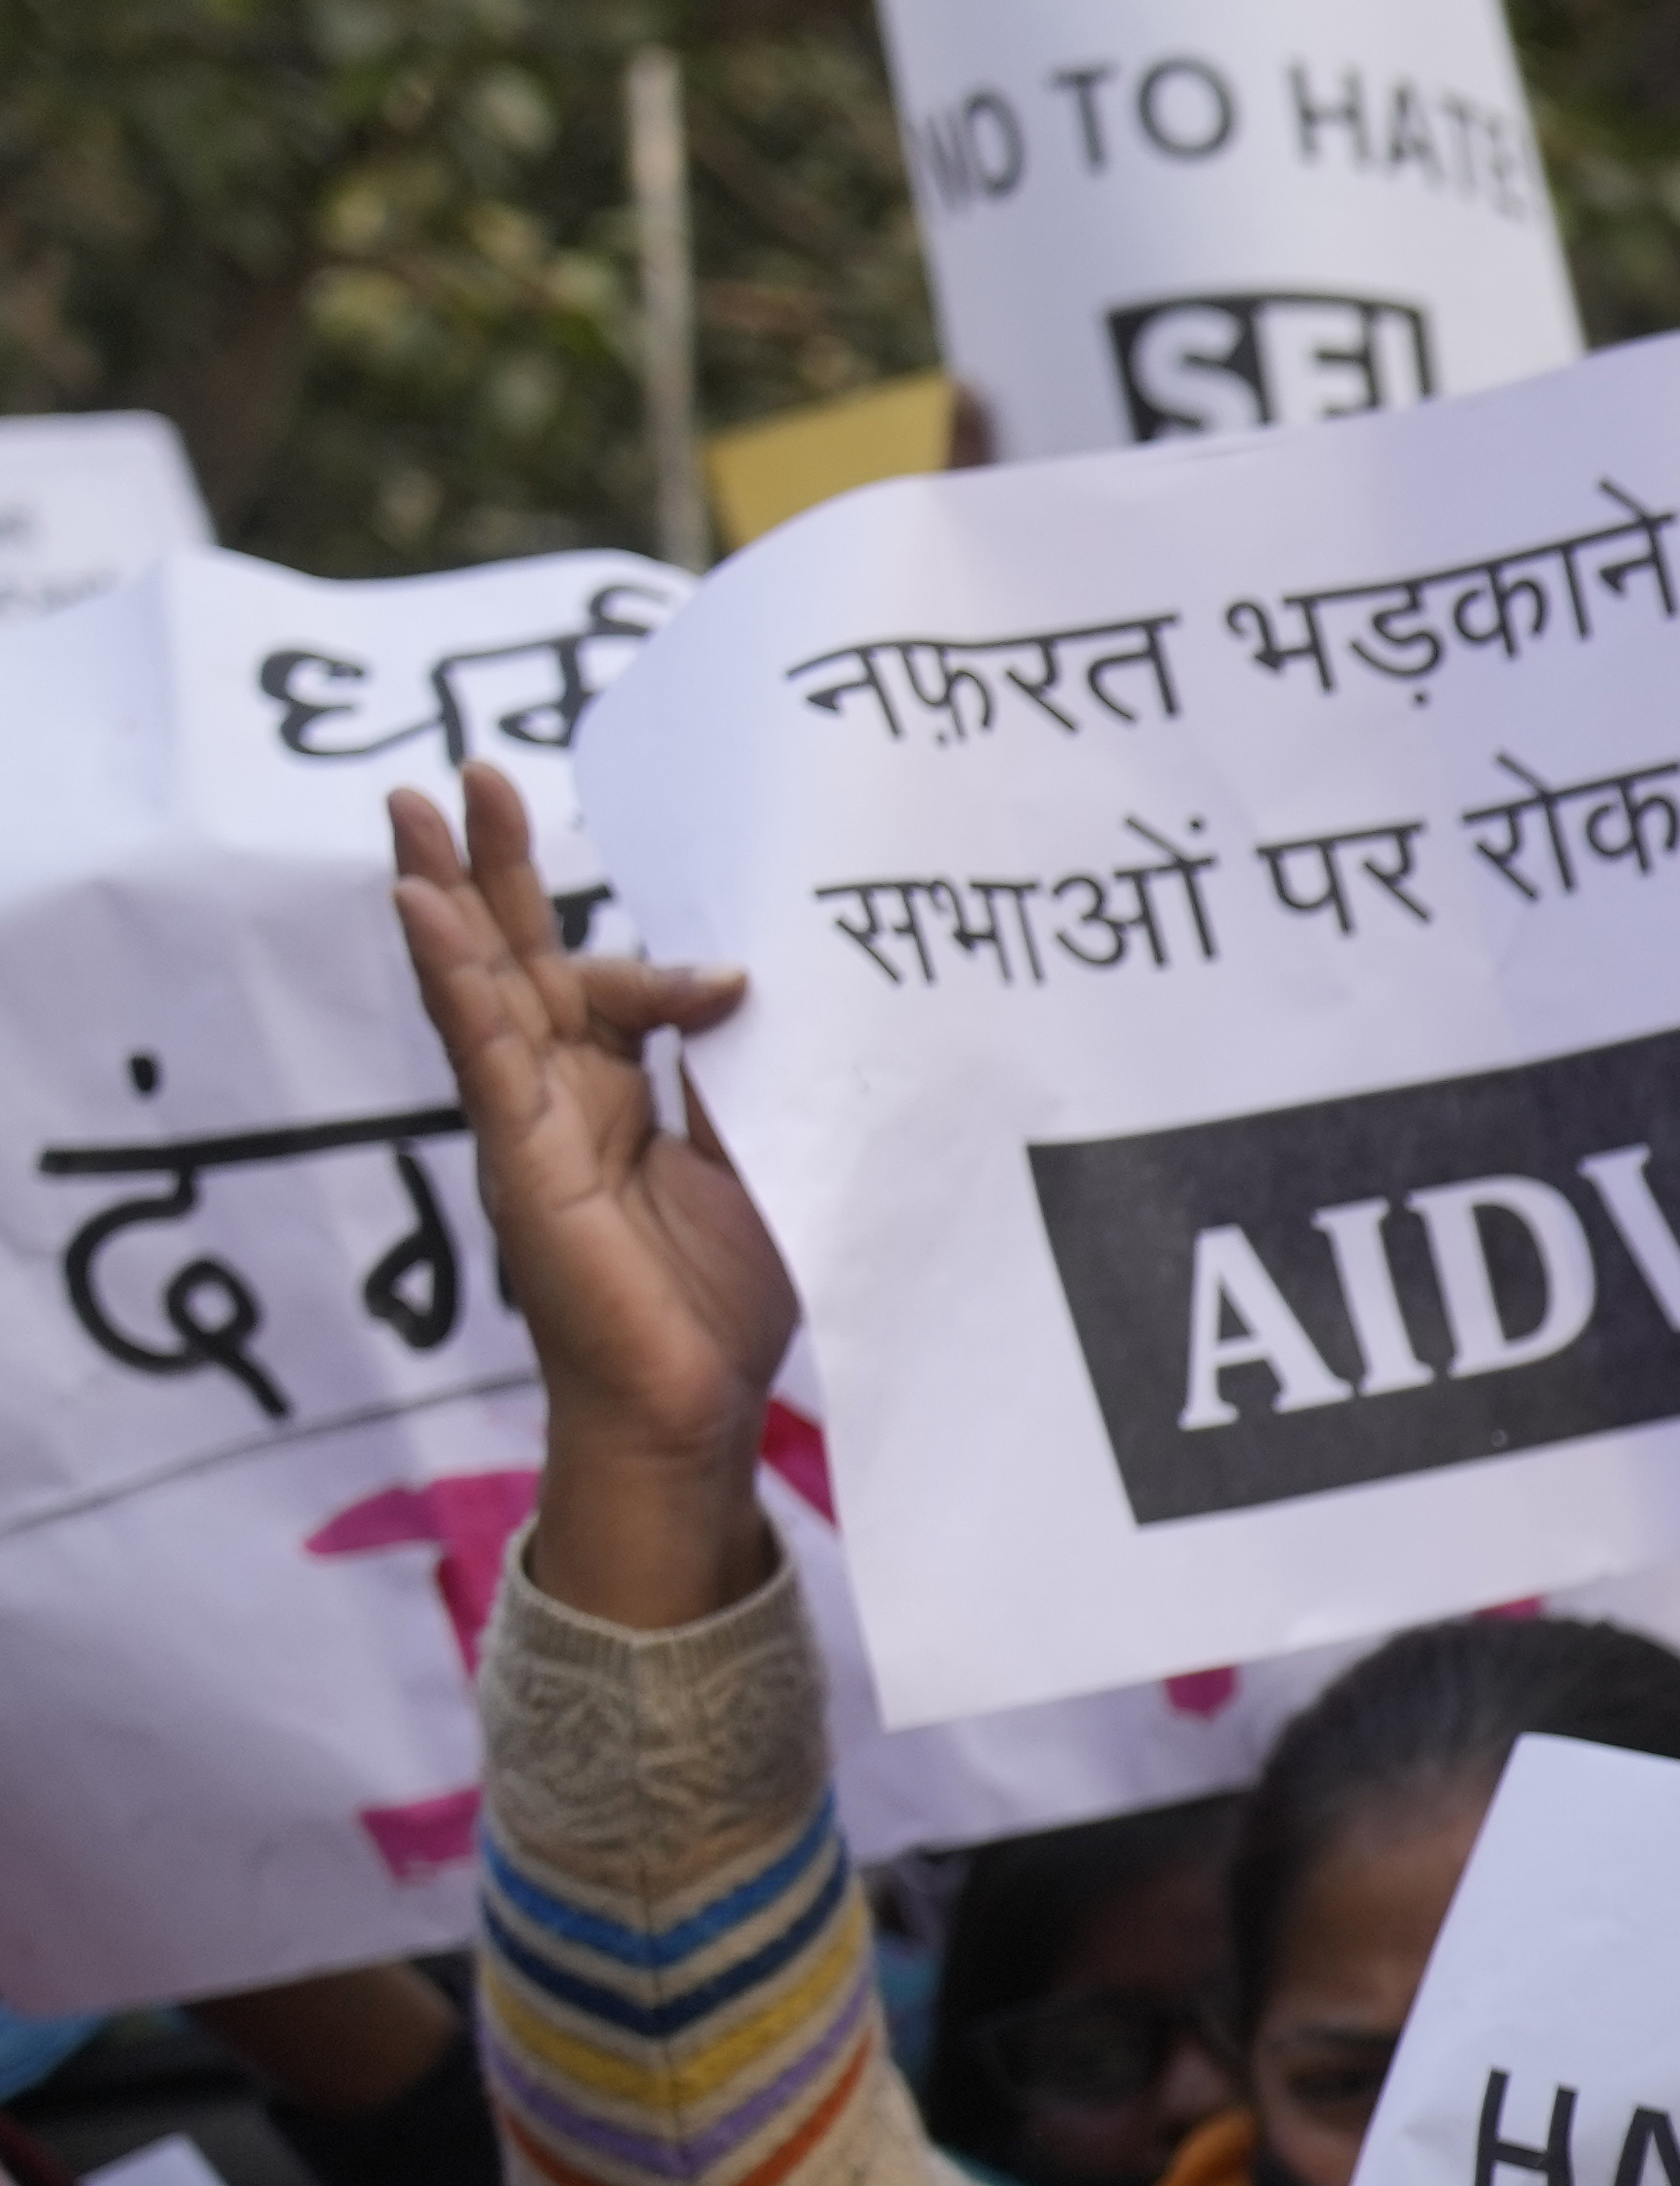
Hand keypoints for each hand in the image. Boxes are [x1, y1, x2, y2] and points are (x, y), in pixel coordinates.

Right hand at [388, 765, 787, 1632]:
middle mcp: (557, 1102)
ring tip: (417, 808)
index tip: (740, 978)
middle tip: (473, 776)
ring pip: (480, 991)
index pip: (618, 991)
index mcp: (612, 1096)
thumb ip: (735, 1073)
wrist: (695, 1409)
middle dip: (494, 870)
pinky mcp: (520, 1165)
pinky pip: (480, 1058)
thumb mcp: (756, 1157)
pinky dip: (453, 982)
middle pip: (516, 961)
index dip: (676, 971)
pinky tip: (421, 914)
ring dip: (448, 896)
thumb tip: (745, 986)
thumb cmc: (724, 1299)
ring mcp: (528, 1129)